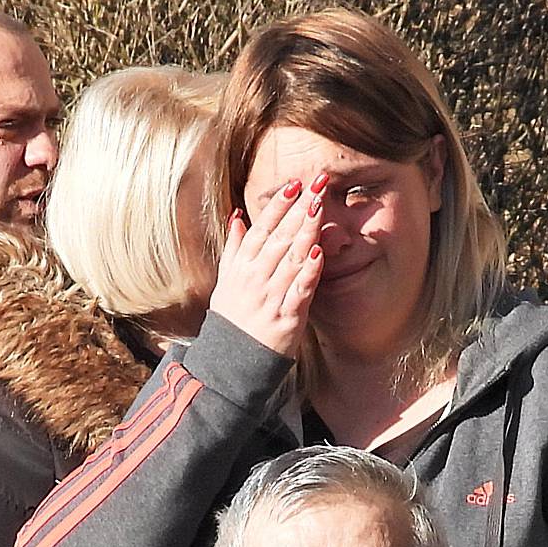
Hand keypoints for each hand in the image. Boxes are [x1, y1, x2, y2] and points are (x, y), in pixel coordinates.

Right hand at [207, 174, 323, 361]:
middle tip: (317, 184)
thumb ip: (234, 247)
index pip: (262, 228)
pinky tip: (319, 252)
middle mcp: (256, 278)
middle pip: (280, 237)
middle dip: (299, 209)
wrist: (231, 361)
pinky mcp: (285, 317)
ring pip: (291, 258)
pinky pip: (299, 290)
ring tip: (320, 207)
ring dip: (306, 231)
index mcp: (242, 266)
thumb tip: (237, 216)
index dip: (278, 205)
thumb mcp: (227, 279)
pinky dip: (309, 272)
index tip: (295, 185)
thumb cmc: (233, 317)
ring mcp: (271, 297)